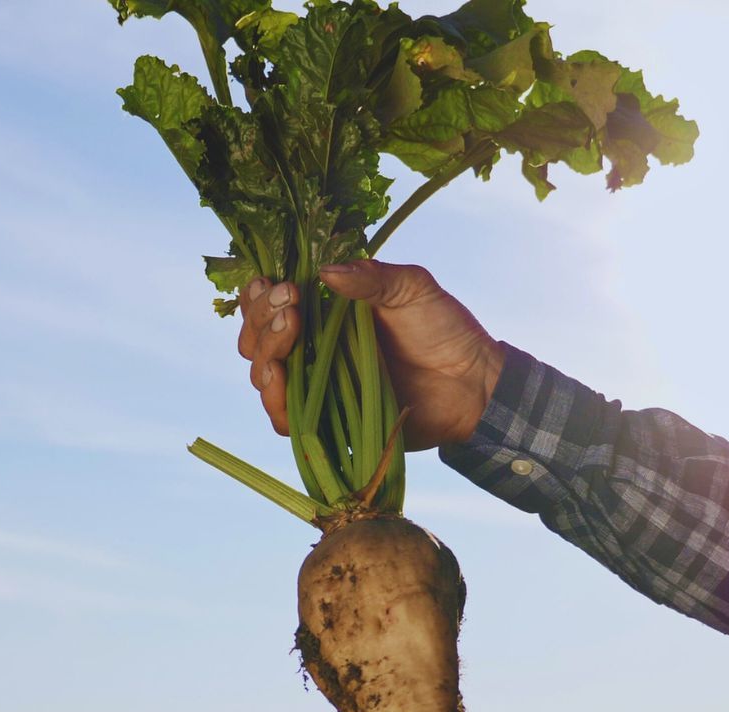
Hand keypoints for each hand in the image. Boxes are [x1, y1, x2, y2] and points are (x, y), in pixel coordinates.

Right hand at [236, 261, 503, 450]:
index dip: (261, 296)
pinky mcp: (327, 422)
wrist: (473, 384)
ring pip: (264, 376)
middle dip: (262, 323)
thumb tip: (323, 272)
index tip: (283, 287)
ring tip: (285, 342)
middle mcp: (312, 347)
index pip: (269, 302)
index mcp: (324, 310)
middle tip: (291, 310)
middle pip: (256, 339)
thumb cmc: (445, 328)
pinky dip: (276, 402)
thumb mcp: (411, 287)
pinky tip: (281, 382)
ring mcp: (317, 385)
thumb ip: (370, 277)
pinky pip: (285, 420)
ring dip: (264, 358)